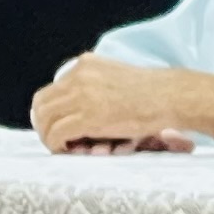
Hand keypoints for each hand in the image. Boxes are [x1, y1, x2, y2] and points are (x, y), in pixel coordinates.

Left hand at [31, 57, 213, 153]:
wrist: (173, 96)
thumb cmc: (154, 92)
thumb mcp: (117, 77)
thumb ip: (95, 86)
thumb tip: (77, 109)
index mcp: (85, 64)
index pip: (52, 89)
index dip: (52, 111)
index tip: (61, 125)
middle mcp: (78, 76)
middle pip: (41, 103)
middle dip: (45, 124)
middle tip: (57, 139)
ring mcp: (81, 96)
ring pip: (44, 120)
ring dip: (51, 136)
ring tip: (66, 147)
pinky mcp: (86, 117)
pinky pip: (56, 134)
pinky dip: (58, 145)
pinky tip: (71, 150)